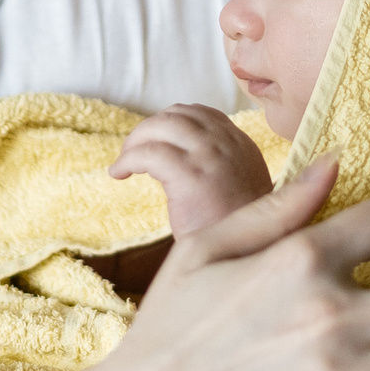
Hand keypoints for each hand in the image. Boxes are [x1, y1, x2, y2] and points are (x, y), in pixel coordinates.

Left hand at [108, 104, 275, 236]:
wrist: (250, 256)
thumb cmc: (238, 232)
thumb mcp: (239, 189)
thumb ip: (220, 168)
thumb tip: (182, 163)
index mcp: (241, 145)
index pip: (201, 114)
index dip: (172, 122)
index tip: (156, 141)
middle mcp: (228, 143)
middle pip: (177, 114)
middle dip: (149, 128)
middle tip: (133, 151)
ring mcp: (210, 156)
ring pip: (161, 125)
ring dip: (136, 140)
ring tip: (124, 162)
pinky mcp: (190, 175)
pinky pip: (148, 153)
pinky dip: (127, 159)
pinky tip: (118, 173)